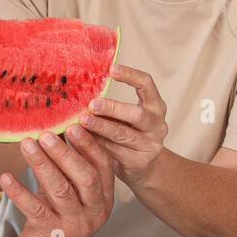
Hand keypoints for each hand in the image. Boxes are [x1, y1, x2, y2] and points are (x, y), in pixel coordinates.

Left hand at [5, 124, 113, 236]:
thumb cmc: (59, 217)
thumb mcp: (70, 193)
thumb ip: (69, 168)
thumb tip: (57, 128)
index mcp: (104, 198)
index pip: (103, 166)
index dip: (89, 144)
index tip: (74, 124)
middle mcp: (95, 212)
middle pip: (84, 177)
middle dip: (65, 153)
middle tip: (46, 134)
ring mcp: (74, 225)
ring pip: (60, 190)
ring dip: (41, 165)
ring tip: (26, 145)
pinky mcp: (51, 234)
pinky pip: (34, 208)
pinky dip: (19, 191)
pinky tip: (5, 177)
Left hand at [80, 64, 168, 187]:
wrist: (142, 167)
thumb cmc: (127, 133)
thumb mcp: (125, 117)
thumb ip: (109, 105)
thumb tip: (79, 89)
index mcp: (155, 106)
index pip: (147, 84)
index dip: (131, 75)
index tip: (111, 69)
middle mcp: (157, 124)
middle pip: (137, 114)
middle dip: (113, 108)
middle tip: (92, 104)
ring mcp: (151, 144)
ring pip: (124, 134)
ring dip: (102, 126)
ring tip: (83, 121)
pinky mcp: (140, 162)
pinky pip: (115, 151)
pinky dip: (98, 144)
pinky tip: (83, 139)